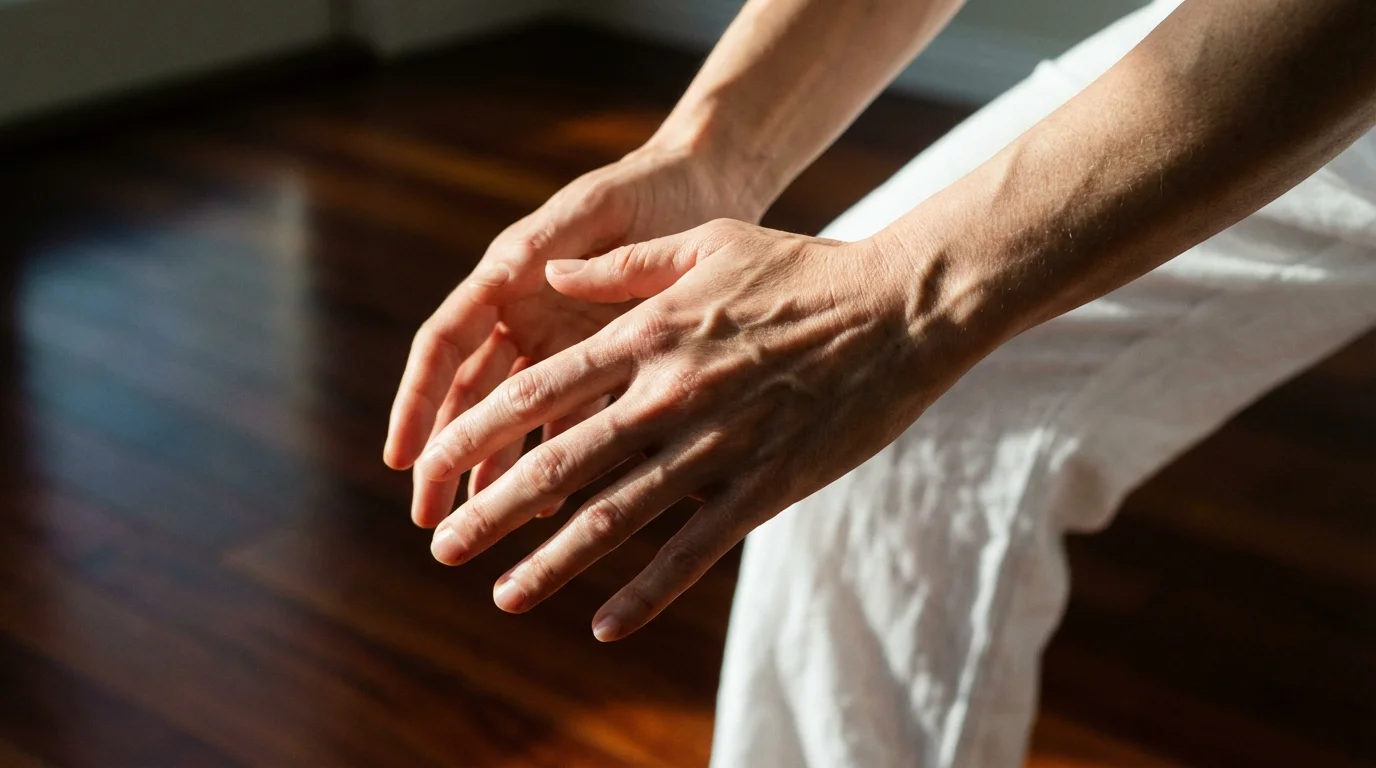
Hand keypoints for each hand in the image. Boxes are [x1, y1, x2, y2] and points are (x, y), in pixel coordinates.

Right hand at [384, 142, 766, 528]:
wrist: (698, 193)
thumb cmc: (641, 192)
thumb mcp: (597, 208)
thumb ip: (555, 242)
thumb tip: (504, 274)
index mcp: (506, 278)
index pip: (444, 344)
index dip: (418, 400)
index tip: (399, 455)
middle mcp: (521, 318)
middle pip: (468, 397)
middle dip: (445, 456)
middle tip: (427, 516)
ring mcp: (558, 348)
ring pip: (514, 421)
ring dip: (494, 472)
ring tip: (480, 526)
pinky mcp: (601, 368)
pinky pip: (570, 423)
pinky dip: (558, 462)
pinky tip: (553, 509)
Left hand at [415, 219, 969, 639]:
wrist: (899, 310)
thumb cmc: (803, 269)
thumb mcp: (708, 244)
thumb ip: (622, 268)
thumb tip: (549, 277)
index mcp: (647, 336)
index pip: (537, 392)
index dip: (476, 435)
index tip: (433, 467)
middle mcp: (667, 397)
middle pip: (558, 465)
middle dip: (492, 512)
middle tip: (443, 548)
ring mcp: (714, 448)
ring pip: (615, 520)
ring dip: (551, 564)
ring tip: (504, 596)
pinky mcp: (762, 489)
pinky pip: (692, 554)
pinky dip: (645, 595)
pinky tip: (603, 626)